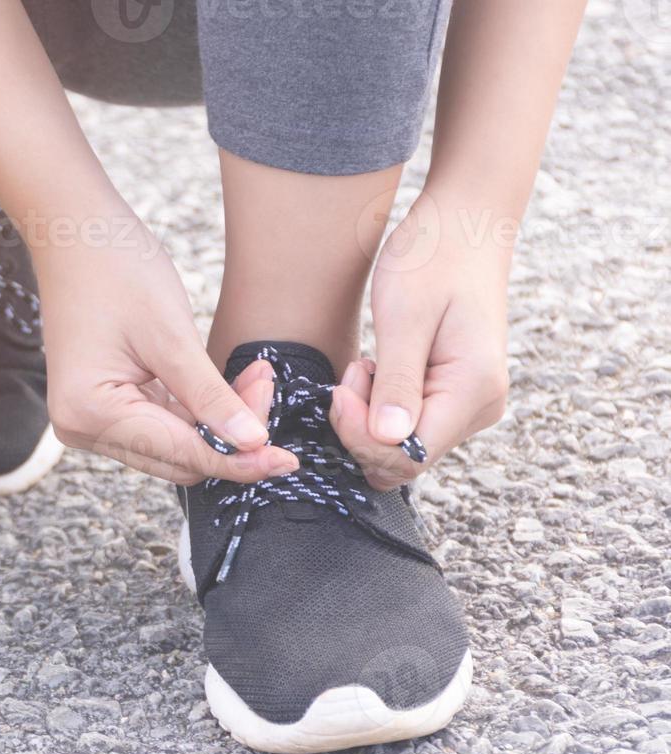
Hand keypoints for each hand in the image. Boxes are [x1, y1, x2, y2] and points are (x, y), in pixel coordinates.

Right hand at [37, 221, 297, 484]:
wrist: (74, 234)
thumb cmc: (115, 270)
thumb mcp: (171, 334)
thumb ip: (210, 396)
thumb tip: (254, 445)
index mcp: (91, 412)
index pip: (181, 454)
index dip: (238, 460)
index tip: (287, 460)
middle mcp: (83, 427)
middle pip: (179, 459)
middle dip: (232, 436)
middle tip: (268, 386)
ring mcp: (91, 419)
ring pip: (176, 446)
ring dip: (220, 422)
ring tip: (255, 376)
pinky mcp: (104, 407)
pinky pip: (163, 426)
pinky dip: (200, 410)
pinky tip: (231, 382)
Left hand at [332, 194, 512, 489]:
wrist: (464, 225)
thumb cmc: (432, 257)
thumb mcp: (404, 317)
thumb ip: (397, 382)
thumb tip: (391, 440)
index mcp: (474, 390)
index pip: (408, 458)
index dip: (361, 437)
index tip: (341, 389)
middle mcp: (480, 407)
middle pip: (404, 460)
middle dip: (361, 429)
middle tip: (352, 373)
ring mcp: (470, 404)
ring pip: (402, 446)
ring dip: (369, 417)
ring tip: (366, 365)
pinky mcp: (454, 396)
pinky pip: (407, 426)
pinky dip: (380, 408)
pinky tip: (377, 370)